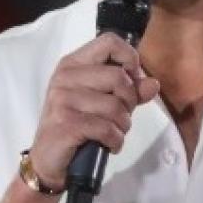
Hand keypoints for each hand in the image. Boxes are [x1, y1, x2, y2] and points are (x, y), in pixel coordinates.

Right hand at [27, 33, 158, 191]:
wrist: (49, 160)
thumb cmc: (76, 126)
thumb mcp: (104, 103)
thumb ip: (130, 91)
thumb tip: (153, 84)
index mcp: (73, 64)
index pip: (109, 42)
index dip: (130, 59)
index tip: (131, 81)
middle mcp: (66, 77)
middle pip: (119, 77)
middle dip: (129, 102)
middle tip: (121, 116)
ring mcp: (63, 99)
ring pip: (115, 106)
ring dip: (123, 125)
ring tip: (113, 133)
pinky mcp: (66, 123)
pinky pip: (107, 128)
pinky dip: (116, 140)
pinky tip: (110, 145)